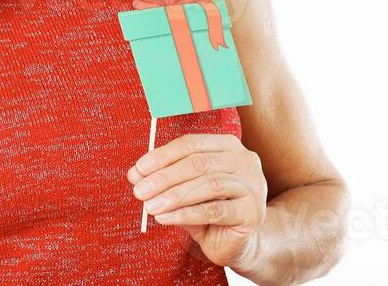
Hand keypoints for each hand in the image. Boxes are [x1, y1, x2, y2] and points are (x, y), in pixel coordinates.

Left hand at [127, 133, 267, 268]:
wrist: (236, 242)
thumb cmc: (208, 211)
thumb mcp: (183, 190)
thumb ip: (163, 178)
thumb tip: (135, 174)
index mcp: (227, 145)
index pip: (191, 144)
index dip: (162, 156)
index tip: (138, 170)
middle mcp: (244, 160)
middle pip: (199, 163)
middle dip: (164, 177)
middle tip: (140, 191)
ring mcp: (252, 186)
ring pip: (208, 185)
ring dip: (173, 196)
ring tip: (150, 207)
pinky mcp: (252, 212)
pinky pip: (214, 210)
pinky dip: (186, 213)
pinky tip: (166, 218)